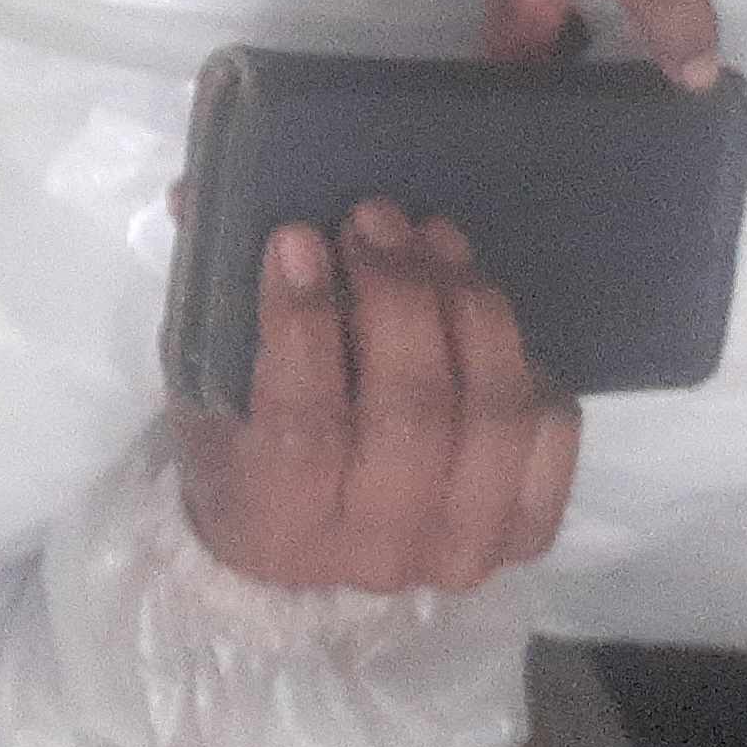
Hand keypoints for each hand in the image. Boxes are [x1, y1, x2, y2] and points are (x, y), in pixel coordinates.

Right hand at [173, 206, 577, 593]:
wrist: (306, 551)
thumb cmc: (243, 453)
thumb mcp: (204, 388)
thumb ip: (209, 300)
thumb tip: (196, 192)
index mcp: (277, 527)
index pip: (303, 427)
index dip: (304, 323)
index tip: (296, 238)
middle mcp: (376, 554)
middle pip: (412, 414)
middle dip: (398, 295)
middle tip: (372, 220)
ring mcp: (460, 549)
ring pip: (492, 416)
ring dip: (467, 306)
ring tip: (434, 237)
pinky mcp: (523, 533)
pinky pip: (550, 431)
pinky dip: (524, 358)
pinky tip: (477, 308)